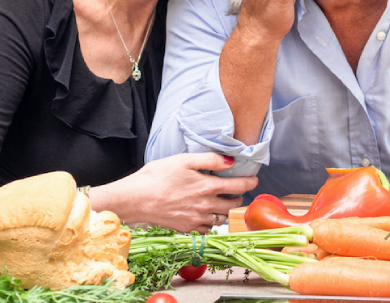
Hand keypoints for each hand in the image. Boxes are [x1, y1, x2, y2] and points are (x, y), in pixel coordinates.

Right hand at [93, 152, 257, 232]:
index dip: (249, 182)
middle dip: (238, 197)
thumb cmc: (156, 176)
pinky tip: (205, 215)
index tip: (255, 180)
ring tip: (222, 203)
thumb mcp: (183, 160)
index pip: (237, 186)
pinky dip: (210, 223)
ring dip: (225, 211)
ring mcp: (196, 219)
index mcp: (206, 187)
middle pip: (232, 205)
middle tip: (236, 191)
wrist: (135, 199)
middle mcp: (205, 206)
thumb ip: (210, 160)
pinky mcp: (186, 228)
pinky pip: (206, 229)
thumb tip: (230, 161)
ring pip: (221, 219)